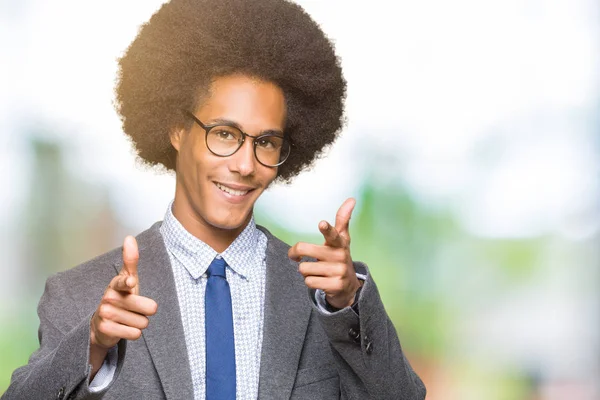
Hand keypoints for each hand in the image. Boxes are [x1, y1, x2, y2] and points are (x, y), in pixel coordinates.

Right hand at [89, 236, 157, 375]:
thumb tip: (129, 237)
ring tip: (128, 318)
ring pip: (143, 322)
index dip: (127, 282)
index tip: (130, 281)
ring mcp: (105, 314)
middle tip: (135, 309)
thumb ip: (131, 260)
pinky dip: (134, 333)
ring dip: (139, 323)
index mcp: (116, 284)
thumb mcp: (127, 278)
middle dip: (146, 311)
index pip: (123, 281)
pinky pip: (135, 334)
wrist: (102, 324)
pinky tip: (124, 328)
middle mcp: (109, 298)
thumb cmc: (121, 298)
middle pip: (148, 308)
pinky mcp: (105, 329)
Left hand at [288, 198, 361, 308]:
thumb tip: (352, 199)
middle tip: (297, 256)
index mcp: (340, 243)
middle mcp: (340, 256)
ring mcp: (339, 271)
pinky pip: (309, 282)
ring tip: (316, 271)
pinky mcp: (335, 286)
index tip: (321, 223)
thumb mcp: (341, 239)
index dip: (326, 229)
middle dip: (296, 254)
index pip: (333, 233)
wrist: (348, 286)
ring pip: (304, 269)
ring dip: (306, 271)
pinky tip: (320, 280)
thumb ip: (343, 219)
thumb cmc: (338, 257)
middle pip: (305, 250)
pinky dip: (310, 282)